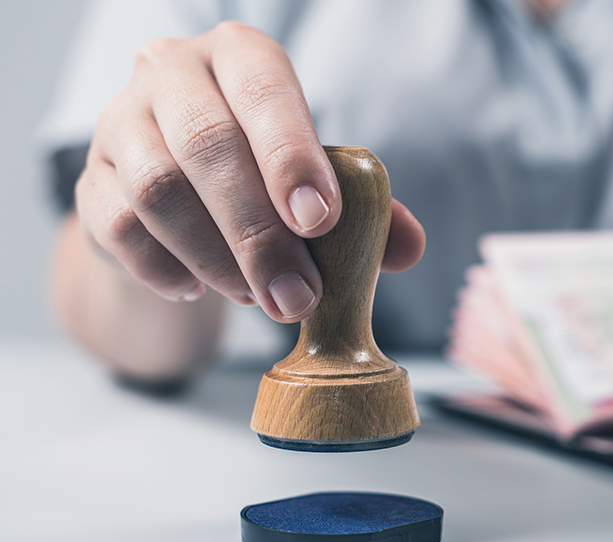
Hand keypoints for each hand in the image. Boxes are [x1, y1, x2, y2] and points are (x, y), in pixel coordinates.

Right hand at [77, 22, 424, 322]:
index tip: (319, 220)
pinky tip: (200, 290)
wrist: (183, 199)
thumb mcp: (316, 182)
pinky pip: (120, 228)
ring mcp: (121, 123)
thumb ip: (365, 211)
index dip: (291, 155)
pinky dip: (166, 269)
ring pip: (158, 190)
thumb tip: (408, 248)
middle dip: (258, 233)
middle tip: (296, 295)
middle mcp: (173, 73)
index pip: (264, 90)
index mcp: (241, 57)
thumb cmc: (263, 178)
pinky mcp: (89, 180)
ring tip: (257, 299)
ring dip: (216, 258)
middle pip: (207, 146)